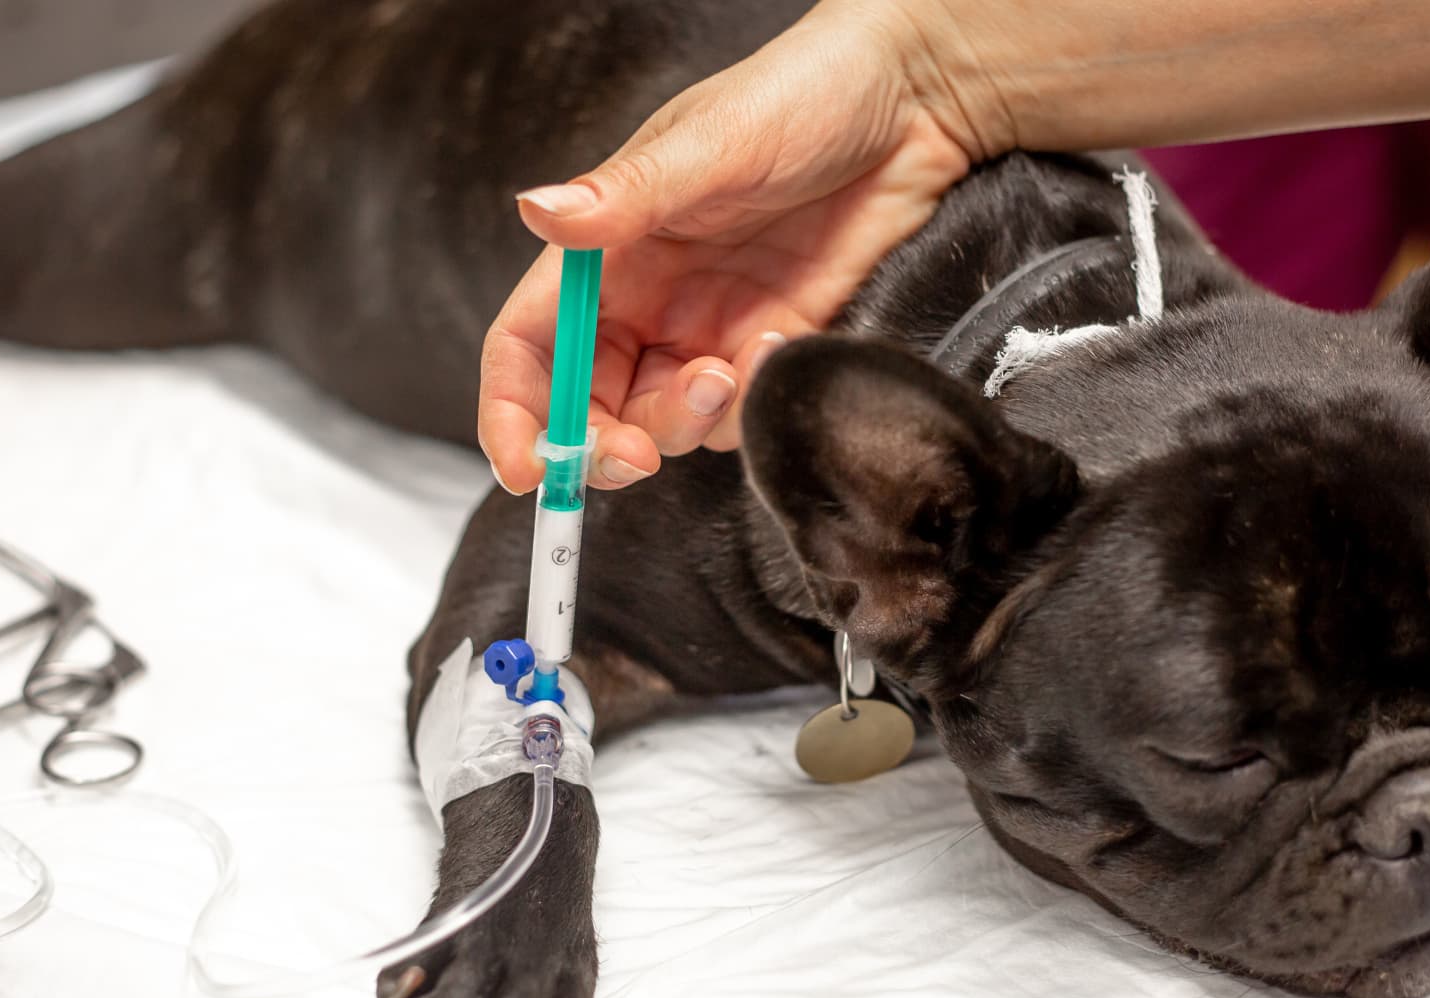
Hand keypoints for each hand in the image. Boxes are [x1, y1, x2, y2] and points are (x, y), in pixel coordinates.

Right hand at [477, 0, 980, 492]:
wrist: (915, 101)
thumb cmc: (802, 95)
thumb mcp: (711, 143)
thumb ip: (626, 194)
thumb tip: (537, 212)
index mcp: (606, 250)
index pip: (529, 349)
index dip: (514, 415)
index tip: (526, 469)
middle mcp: (647, 298)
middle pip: (589, 405)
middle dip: (602, 445)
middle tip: (638, 452)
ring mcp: (709, 327)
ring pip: (666, 422)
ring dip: (684, 422)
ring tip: (728, 372)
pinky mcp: (772, 343)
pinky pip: (744, 409)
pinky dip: (754, 401)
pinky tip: (782, 342)